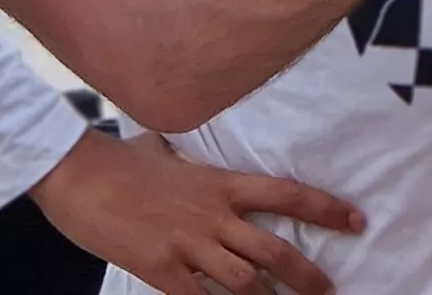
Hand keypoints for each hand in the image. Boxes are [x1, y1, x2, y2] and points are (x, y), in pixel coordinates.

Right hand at [27, 128, 361, 294]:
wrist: (76, 173)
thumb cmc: (116, 160)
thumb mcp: (162, 150)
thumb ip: (183, 157)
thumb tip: (179, 150)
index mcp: (218, 183)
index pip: (284, 194)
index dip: (325, 209)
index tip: (356, 221)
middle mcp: (211, 215)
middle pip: (274, 250)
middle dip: (307, 276)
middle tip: (328, 290)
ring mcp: (187, 245)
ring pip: (246, 282)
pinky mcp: (161, 269)